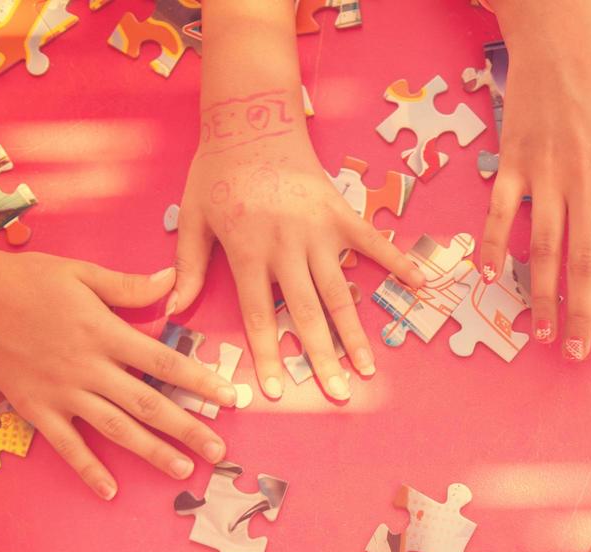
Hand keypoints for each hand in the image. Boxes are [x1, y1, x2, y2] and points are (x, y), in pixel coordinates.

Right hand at [0, 250, 234, 499]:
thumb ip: (128, 286)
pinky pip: (66, 445)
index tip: (228, 399)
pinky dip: (88, 469)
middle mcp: (88, 367)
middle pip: (147, 403)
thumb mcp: (81, 273)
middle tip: (219, 450)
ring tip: (184, 469)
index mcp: (105, 332)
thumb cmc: (25, 278)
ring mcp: (62, 391)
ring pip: (115, 428)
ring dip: (151, 451)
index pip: (164, 362)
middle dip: (187, 427)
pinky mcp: (36, 408)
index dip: (199, 381)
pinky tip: (110, 491)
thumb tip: (172, 281)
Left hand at [171, 96, 422, 401]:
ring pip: (339, 291)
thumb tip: (171, 311)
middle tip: (338, 396)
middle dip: (321, 358)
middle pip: (307, 313)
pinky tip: (420, 285)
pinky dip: (397, 262)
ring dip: (355, 334)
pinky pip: (372, 242)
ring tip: (368, 370)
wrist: (252, 118)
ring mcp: (318, 230)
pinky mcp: (340, 212)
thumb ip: (187, 265)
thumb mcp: (192, 216)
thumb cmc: (217, 170)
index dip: (269, 356)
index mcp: (248, 250)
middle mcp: (286, 245)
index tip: (280, 392)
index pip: (260, 316)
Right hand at [478, 0, 590, 360]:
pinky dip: (490, 245)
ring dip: (540, 296)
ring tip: (538, 332)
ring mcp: (548, 171)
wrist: (565, 19)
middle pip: (584, 262)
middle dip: (580, 314)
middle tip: (575, 352)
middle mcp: (590, 179)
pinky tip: (487, 276)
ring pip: (542, 248)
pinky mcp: (513, 157)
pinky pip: (500, 211)